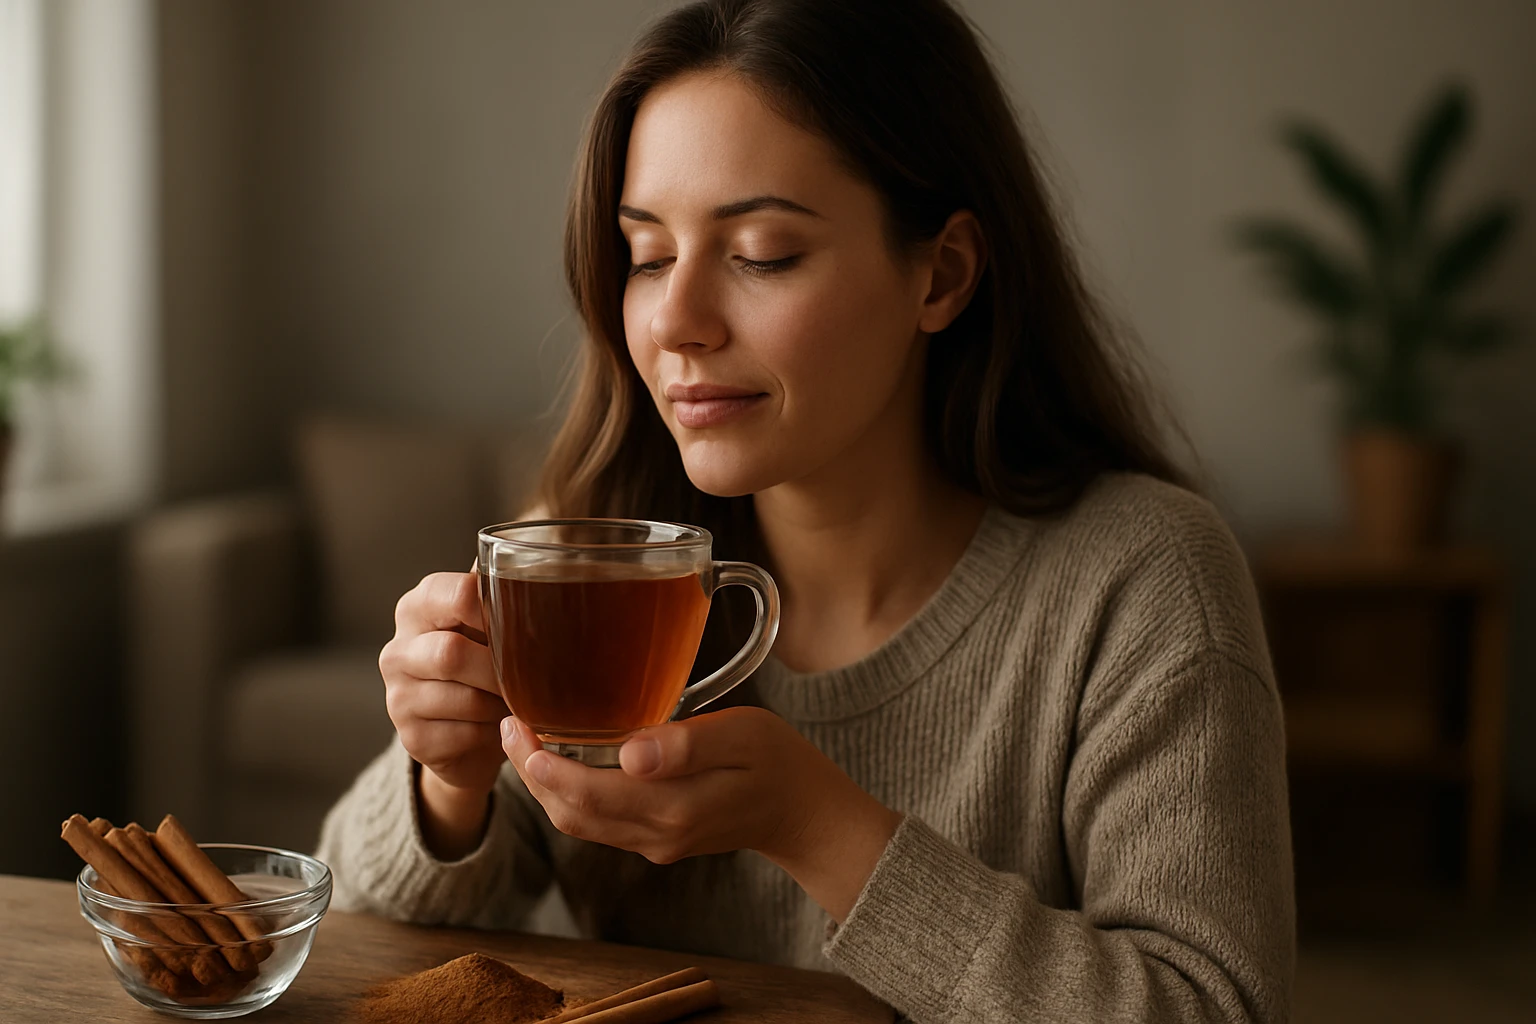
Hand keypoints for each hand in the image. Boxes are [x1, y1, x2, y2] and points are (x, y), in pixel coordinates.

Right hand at [379, 571, 509, 857]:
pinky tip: (500, 727)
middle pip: (452, 653)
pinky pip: (463, 735)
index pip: (456, 594)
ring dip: (501, 703)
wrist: (463, 732)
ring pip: (463, 698)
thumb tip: (527, 553)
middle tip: (532, 676)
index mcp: (418, 607)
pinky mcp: (410, 737)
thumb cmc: (482, 665)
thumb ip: (497, 594)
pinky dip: (492, 733)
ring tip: (518, 702)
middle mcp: (398, 650)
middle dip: (500, 669)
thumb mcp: (486, 627)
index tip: (523, 625)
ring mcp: (397, 696)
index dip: (495, 610)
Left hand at [502, 706, 902, 920]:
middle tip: (508, 725)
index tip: (516, 725)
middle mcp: (656, 834)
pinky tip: (563, 761)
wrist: (807, 814)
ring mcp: (655, 842)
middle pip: (570, 812)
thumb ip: (685, 745)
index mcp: (674, 808)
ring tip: (525, 740)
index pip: (585, 794)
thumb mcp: (743, 735)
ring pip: (579, 822)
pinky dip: (569, 794)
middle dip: (531, 773)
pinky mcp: (657, 840)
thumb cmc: (779, 761)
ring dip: (545, 786)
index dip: (540, 763)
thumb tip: (628, 754)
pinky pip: (599, 822)